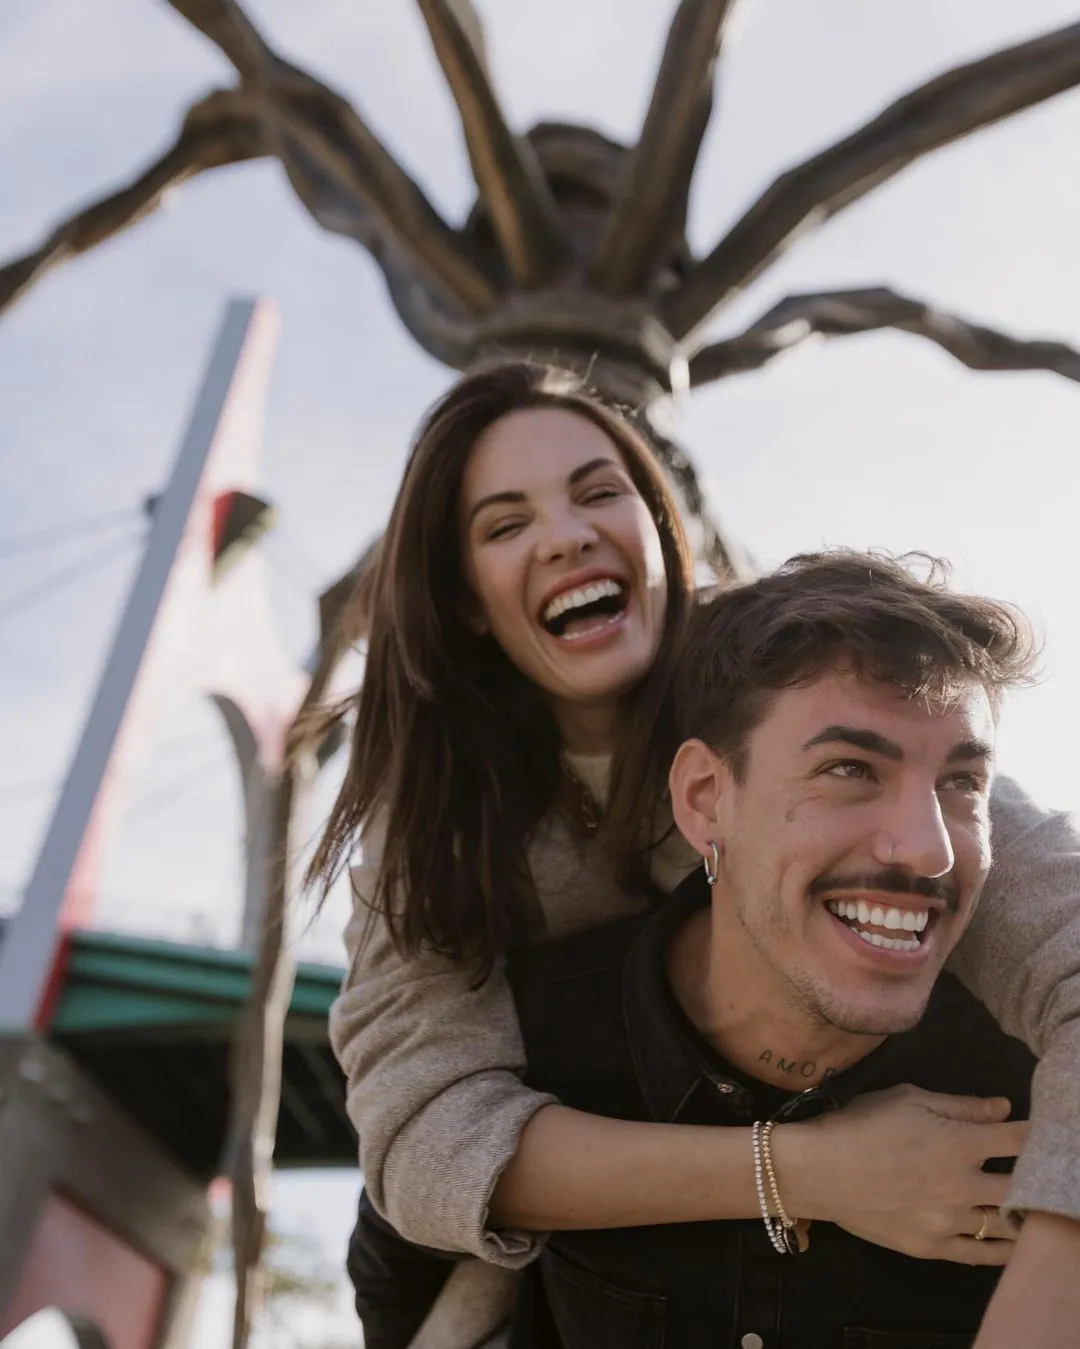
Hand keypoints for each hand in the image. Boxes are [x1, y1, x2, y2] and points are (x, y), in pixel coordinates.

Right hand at [780, 1084, 1026, 1265]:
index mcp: (960, 1143)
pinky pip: (979, 1254)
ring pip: (1005, 1226)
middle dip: (1028, 1175)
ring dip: (1017, 1213)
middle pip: (1020, 1187)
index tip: (1028, 1133)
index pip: (1017, 1140)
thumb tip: (1004, 1109)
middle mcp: (963, 1186)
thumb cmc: (860, 1122)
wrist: (818, 1169)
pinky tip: (1004, 1241)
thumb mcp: (909, 1098)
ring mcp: (949, 1221)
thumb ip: (961, 1106)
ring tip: (1016, 1204)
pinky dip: (999, 1249)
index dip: (1030, 1134)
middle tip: (1022, 1169)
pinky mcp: (932, 1247)